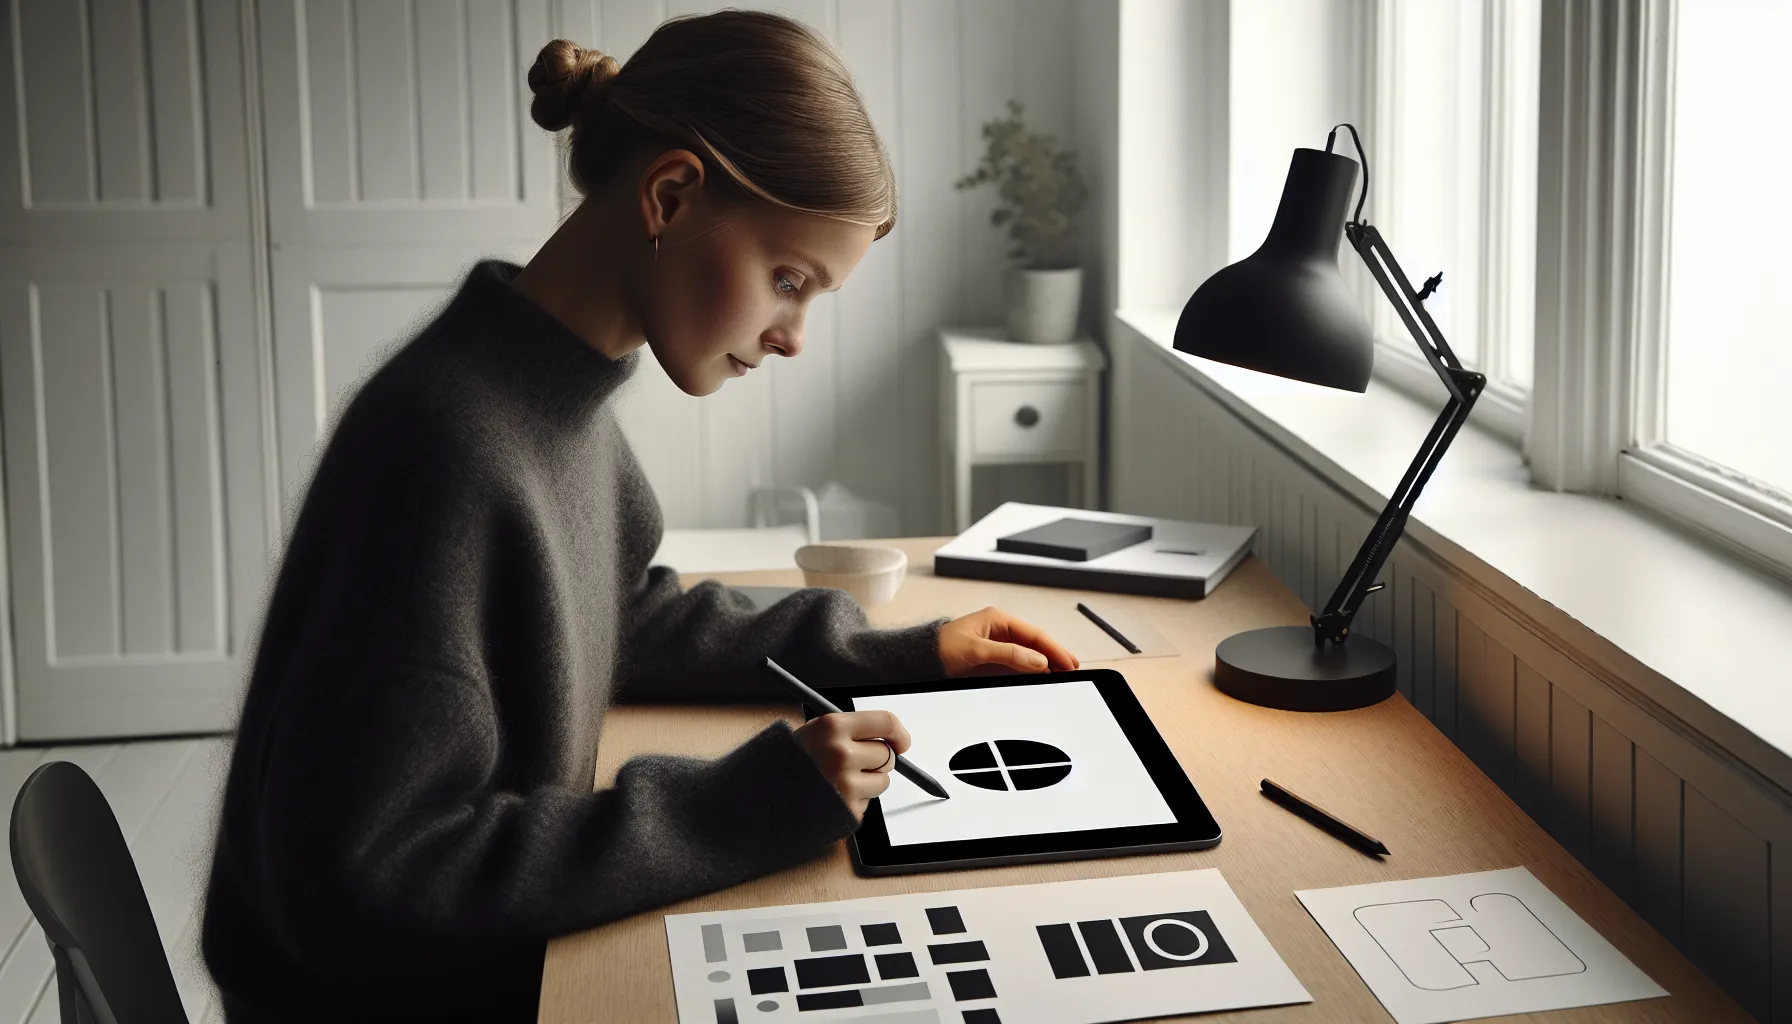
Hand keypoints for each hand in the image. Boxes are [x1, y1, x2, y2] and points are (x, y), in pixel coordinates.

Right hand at [793, 710, 911, 819]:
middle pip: (887, 755)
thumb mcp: (810, 734)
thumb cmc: (783, 766)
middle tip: (857, 765)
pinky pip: (866, 803)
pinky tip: (829, 799)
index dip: (898, 733)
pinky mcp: (847, 811)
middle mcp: (842, 753)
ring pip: (882, 782)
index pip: (884, 722)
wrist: (754, 802)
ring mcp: (846, 784)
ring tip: (836, 784)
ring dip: (867, 783)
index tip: (901, 742)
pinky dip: (854, 802)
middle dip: (877, 761)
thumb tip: (890, 739)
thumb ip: (847, 732)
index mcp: (832, 726)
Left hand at [938, 606, 1079, 676]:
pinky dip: (1032, 673)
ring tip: (1062, 677)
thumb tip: (1038, 660)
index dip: (1054, 648)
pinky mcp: (994, 662)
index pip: (1034, 634)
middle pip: (1035, 644)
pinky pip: (1018, 667)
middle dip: (1055, 656)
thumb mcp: (976, 650)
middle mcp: (1001, 631)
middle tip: (1072, 670)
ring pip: (1029, 656)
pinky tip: (1042, 680)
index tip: (1068, 662)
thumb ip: (1008, 655)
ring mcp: (998, 647)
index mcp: (998, 620)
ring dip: (1046, 666)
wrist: (920, 662)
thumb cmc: (940, 648)